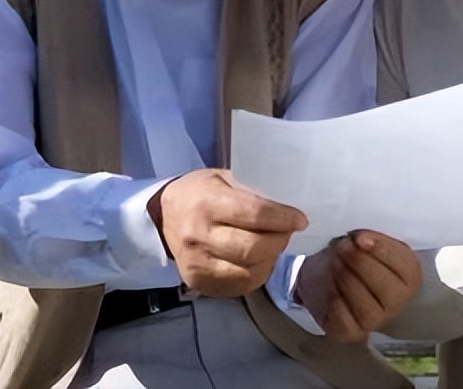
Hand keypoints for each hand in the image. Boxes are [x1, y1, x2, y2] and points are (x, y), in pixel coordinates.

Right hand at [149, 168, 306, 297]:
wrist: (161, 217)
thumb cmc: (199, 191)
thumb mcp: (223, 178)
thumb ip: (252, 190)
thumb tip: (289, 203)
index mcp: (207, 203)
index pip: (254, 214)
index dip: (283, 219)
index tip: (301, 219)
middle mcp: (200, 236)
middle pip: (253, 248)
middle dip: (280, 240)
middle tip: (288, 231)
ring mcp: (198, 265)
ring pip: (250, 271)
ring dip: (271, 258)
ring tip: (273, 244)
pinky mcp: (199, 284)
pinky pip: (241, 286)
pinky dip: (258, 273)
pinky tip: (260, 260)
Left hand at [296, 230, 421, 342]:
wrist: (325, 272)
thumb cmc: (354, 252)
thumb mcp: (368, 239)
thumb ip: (372, 237)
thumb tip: (361, 238)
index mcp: (409, 277)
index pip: (406, 268)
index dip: (382, 251)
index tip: (360, 237)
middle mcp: (398, 303)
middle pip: (387, 290)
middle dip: (361, 264)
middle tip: (342, 247)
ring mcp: (376, 321)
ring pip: (366, 308)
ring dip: (347, 280)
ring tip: (334, 261)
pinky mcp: (350, 331)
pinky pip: (344, 319)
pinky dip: (334, 298)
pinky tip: (329, 282)